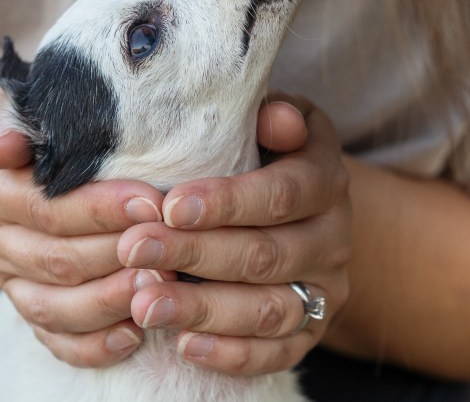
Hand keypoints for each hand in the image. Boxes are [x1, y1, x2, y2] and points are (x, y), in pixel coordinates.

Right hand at [0, 89, 171, 366]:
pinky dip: (92, 345)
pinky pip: (55, 340)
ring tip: (159, 288)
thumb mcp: (27, 107)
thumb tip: (4, 147)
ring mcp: (10, 280)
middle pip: (56, 260)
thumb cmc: (43, 124)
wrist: (19, 153)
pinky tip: (133, 336)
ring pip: (54, 307)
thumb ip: (19, 122)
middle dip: (117, 256)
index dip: (100, 209)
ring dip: (109, 302)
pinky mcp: (29, 308)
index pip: (47, 208)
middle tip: (171, 250)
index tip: (153, 202)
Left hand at [118, 95, 352, 375]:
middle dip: (196, 253)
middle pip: (266, 255)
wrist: (303, 209)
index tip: (171, 206)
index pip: (283, 193)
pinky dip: (231, 354)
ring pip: (269, 309)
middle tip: (135, 250)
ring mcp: (326, 289)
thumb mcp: (270, 123)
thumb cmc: (264, 154)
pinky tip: (183, 343)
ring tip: (145, 304)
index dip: (228, 201)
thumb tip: (276, 118)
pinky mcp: (312, 330)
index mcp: (326, 179)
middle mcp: (334, 237)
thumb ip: (271, 115)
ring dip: (204, 309)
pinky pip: (277, 352)